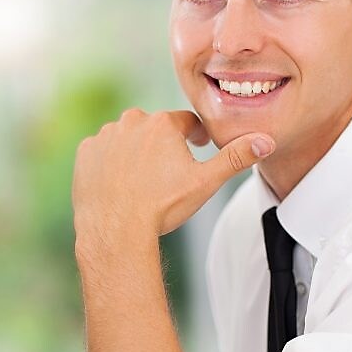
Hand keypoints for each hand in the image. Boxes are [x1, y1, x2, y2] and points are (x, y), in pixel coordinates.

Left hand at [72, 109, 272, 241]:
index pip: (185, 123)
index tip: (197, 147)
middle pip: (154, 128)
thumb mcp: (205, 182)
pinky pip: (102, 151)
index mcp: (163, 124)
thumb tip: (266, 141)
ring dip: (135, 151)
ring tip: (142, 178)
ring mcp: (105, 136)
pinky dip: (110, 162)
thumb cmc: (162, 206)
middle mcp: (131, 122)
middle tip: (168, 169)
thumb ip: (236, 158)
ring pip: (126, 138)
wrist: (116, 229)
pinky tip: (118, 182)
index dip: (194, 136)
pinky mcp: (85, 153)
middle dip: (162, 144)